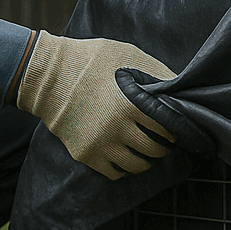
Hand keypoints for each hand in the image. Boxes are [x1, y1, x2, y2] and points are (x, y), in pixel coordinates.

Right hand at [14, 31, 176, 178]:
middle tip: (163, 141)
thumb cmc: (92, 60)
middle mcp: (118, 128)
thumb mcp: (129, 57)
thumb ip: (157, 74)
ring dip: (146, 160)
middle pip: (155, 150)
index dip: (175, 128)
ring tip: (146, 150)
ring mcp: (101, 144)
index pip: (169, 128)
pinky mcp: (86, 154)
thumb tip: (182, 90)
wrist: (49, 76)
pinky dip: (124, 168)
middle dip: (163, 146)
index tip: (175, 126)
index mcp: (132, 104)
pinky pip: (115, 173)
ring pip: (138, 166)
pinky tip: (125, 155)